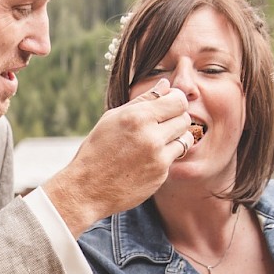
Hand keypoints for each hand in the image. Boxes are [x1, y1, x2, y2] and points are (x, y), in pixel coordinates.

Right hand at [42, 78, 193, 238]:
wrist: (87, 188)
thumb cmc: (96, 150)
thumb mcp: (113, 118)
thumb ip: (143, 100)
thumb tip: (165, 84)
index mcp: (137, 117)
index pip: (177, 100)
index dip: (175, 101)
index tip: (168, 106)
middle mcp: (150, 135)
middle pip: (185, 118)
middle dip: (176, 119)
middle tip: (162, 125)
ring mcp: (158, 156)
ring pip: (186, 138)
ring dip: (177, 137)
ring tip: (159, 140)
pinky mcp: (161, 174)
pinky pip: (175, 157)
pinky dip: (167, 155)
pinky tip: (149, 158)